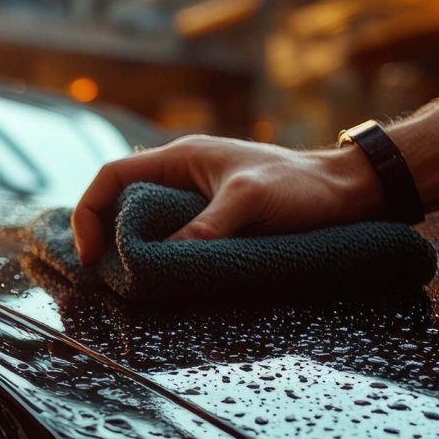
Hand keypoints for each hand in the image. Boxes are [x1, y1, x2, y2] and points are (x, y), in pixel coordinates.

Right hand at [71, 135, 383, 264]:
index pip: (111, 176)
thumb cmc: (302, 185)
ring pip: (142, 222)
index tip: (90, 252)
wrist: (349, 190)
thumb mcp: (250, 201)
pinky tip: (158, 278)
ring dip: (128, 249)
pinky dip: (155, 256)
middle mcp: (180, 175)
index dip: (89, 212)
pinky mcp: (210, 219)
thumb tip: (164, 259)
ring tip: (124, 281)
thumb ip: (206, 226)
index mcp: (180, 157)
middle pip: (119, 201)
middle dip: (102, 235)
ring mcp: (194, 198)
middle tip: (102, 273)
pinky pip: (168, 236)